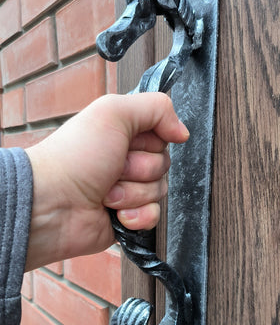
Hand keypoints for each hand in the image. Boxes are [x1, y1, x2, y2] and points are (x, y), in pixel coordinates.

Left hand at [25, 92, 188, 270]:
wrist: (51, 204)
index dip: (150, 142)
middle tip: (112, 169)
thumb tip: (183, 132)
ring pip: (160, 191)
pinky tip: (115, 213)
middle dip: (139, 169)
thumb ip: (157, 108)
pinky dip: (136, 215)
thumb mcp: (114, 112)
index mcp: (124, 134)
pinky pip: (153, 216)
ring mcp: (127, 190)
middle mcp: (127, 160)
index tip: (128, 143)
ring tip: (105, 193)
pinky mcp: (127, 217)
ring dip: (132, 193)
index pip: (163, 136)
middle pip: (163, 165)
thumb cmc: (75, 156)